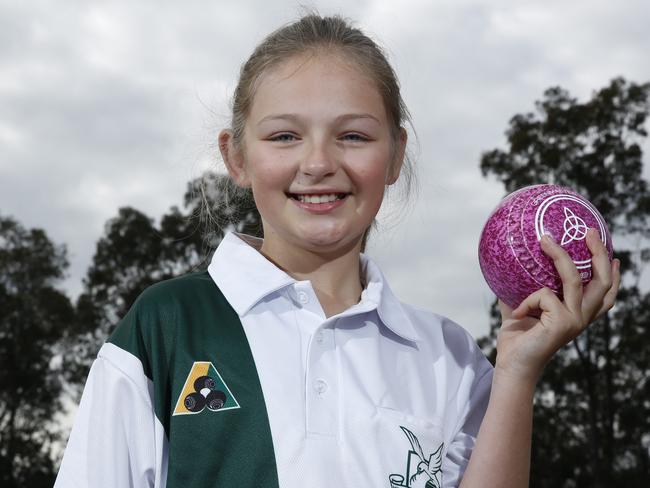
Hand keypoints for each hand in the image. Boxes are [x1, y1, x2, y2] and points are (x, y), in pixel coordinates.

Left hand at [495, 228, 620, 383]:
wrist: (511, 365)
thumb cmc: (516, 339)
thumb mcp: (520, 308)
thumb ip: (521, 290)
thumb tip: (510, 266)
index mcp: (577, 315)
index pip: (605, 294)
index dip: (612, 274)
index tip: (613, 256)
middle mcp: (581, 317)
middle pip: (602, 282)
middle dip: (599, 254)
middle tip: (590, 232)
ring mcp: (574, 320)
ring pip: (572, 278)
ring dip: (559, 256)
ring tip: (545, 239)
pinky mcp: (562, 322)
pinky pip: (543, 294)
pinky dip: (526, 299)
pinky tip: (516, 313)